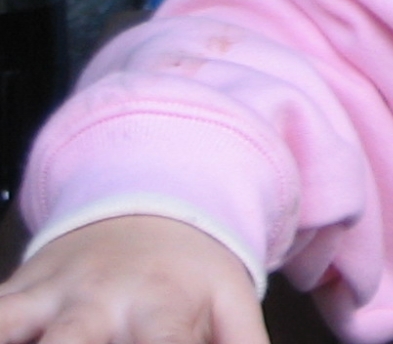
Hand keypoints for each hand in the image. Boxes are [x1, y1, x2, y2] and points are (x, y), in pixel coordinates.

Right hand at [0, 215, 266, 342]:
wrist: (149, 200)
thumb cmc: (192, 272)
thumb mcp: (233, 305)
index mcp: (163, 304)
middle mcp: (102, 298)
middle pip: (73, 340)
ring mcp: (52, 294)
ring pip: (11, 322)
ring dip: (14, 338)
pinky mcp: (18, 291)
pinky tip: (1, 335)